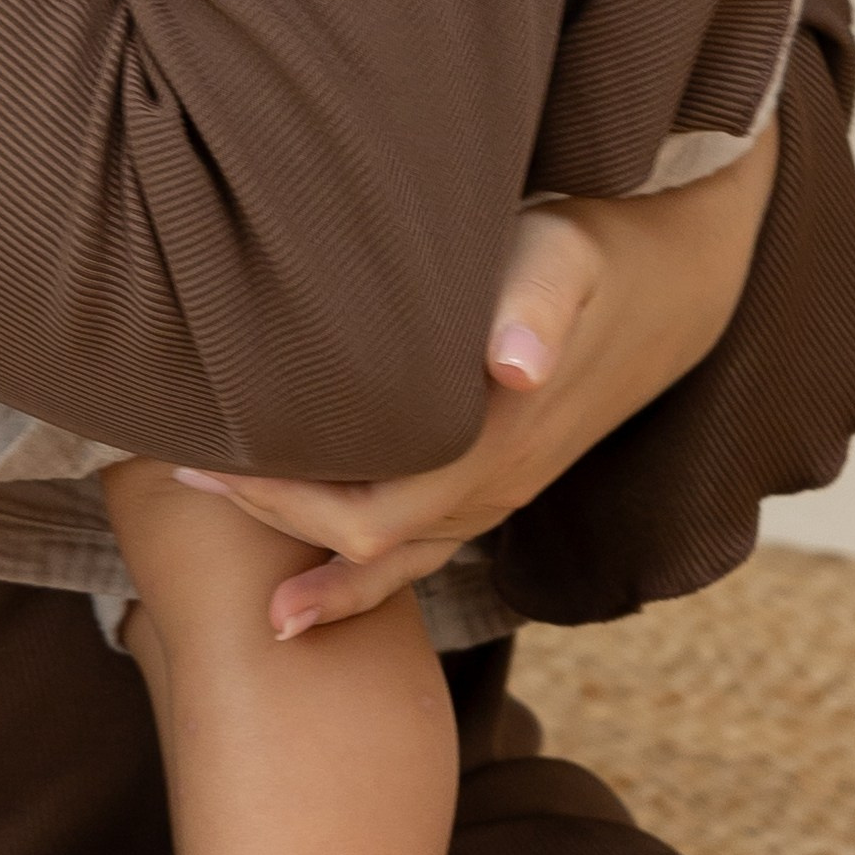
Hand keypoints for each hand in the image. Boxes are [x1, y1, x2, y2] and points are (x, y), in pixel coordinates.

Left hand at [173, 128, 777, 633]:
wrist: (672, 273)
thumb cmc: (593, 252)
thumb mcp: (561, 262)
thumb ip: (534, 307)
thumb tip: (513, 362)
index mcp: (494, 447)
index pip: (367, 513)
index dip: (280, 502)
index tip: (202, 462)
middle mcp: (498, 486)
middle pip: (368, 545)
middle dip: (273, 522)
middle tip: (182, 479)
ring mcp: (505, 490)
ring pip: (404, 560)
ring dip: (327, 572)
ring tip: (261, 602)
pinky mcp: (507, 474)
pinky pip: (433, 545)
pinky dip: (374, 570)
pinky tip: (329, 571)